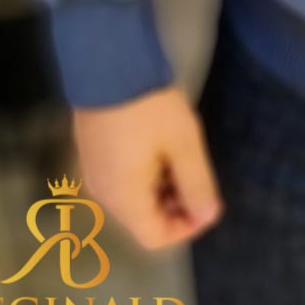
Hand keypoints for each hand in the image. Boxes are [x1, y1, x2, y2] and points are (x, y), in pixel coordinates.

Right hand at [73, 86, 222, 250]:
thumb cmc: (149, 108)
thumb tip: (209, 216)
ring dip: (163, 187)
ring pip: (135, 198)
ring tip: (183, 155)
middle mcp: (104, 194)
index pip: (155, 237)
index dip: (187, 227)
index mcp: (123, 198)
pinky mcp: (94, 154)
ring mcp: (95, 173)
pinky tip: (162, 145)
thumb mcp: (184, 144)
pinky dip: (147, 173)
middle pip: (144, 219)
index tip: (208, 201)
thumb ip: (198, 184)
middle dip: (177, 205)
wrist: (108, 66)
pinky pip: (124, 179)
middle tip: (198, 174)